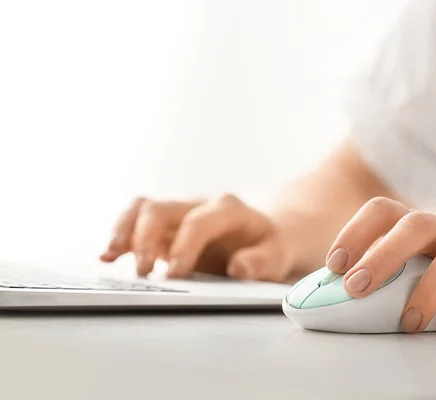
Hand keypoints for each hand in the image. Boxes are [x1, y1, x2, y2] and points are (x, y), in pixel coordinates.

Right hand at [100, 195, 290, 281]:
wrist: (266, 233)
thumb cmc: (269, 246)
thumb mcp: (277, 256)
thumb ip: (261, 262)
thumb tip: (238, 268)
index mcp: (228, 209)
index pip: (199, 221)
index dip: (184, 246)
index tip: (174, 274)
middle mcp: (199, 205)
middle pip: (161, 208)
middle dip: (145, 238)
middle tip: (143, 272)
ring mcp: (180, 213)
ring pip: (143, 208)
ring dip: (124, 231)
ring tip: (111, 257)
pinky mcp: (167, 226)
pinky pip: (137, 221)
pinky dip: (121, 236)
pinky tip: (108, 256)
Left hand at [325, 197, 435, 332]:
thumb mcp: (430, 264)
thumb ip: (398, 273)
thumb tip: (344, 297)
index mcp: (424, 224)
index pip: (384, 210)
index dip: (355, 232)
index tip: (333, 265)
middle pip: (415, 224)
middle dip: (382, 256)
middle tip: (356, 287)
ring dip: (426, 289)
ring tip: (409, 323)